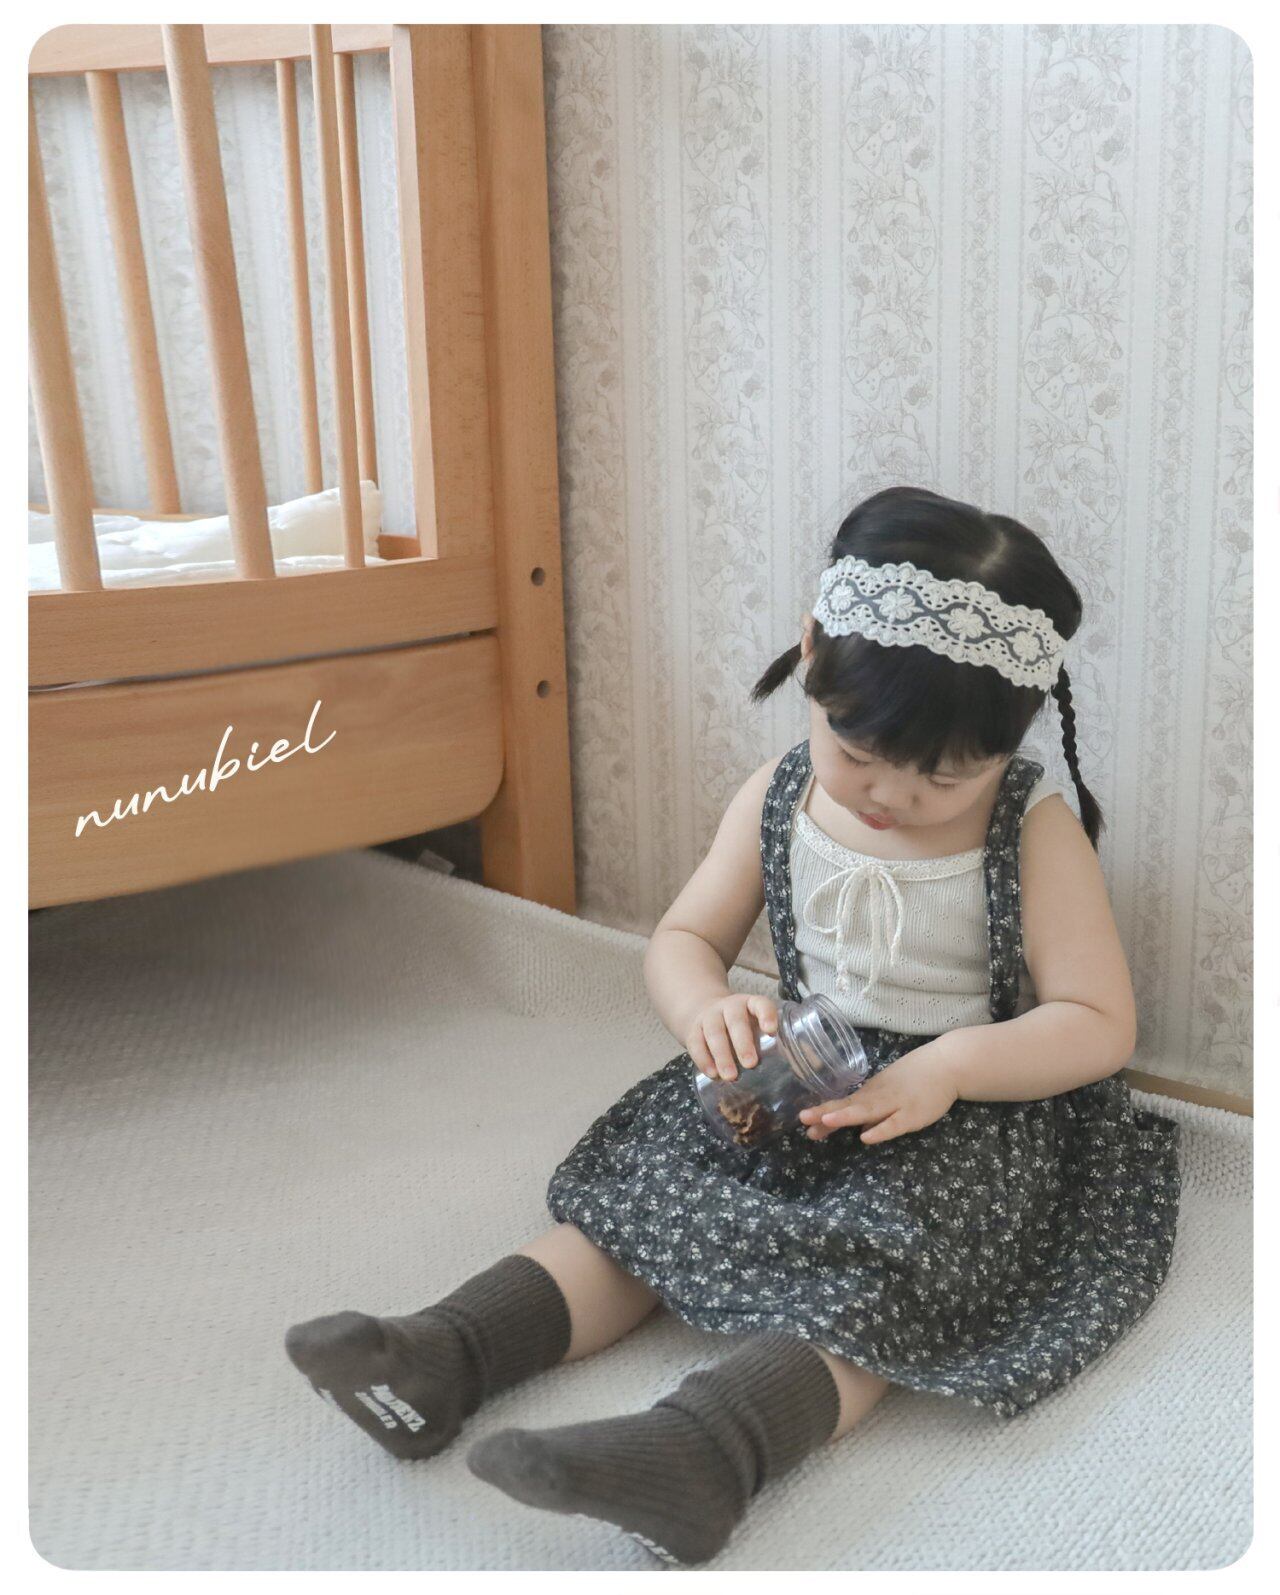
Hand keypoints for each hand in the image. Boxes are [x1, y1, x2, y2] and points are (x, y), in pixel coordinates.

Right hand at [685, 994, 778, 1081]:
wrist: (702, 1011)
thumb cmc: (738, 1026)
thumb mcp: (752, 1025)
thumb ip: (765, 1042)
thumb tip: (784, 1073)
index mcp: (749, 1004)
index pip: (760, 1004)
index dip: (766, 1015)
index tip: (771, 1031)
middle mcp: (729, 1007)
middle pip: (736, 1021)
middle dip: (743, 1043)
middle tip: (750, 1063)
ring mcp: (709, 1016)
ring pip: (714, 1032)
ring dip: (722, 1055)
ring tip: (730, 1076)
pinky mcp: (693, 1030)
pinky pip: (696, 1043)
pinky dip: (703, 1059)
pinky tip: (712, 1074)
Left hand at [798, 1040, 958, 1143]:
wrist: (945, 1065)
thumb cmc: (914, 1077)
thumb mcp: (887, 1089)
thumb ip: (870, 1107)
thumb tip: (854, 1125)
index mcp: (871, 1092)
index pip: (843, 1103)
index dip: (823, 1111)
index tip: (803, 1120)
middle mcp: (879, 1097)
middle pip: (849, 1106)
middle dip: (826, 1114)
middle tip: (803, 1119)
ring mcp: (896, 1104)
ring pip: (867, 1111)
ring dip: (846, 1117)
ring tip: (825, 1121)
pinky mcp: (914, 1115)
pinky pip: (895, 1124)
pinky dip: (881, 1131)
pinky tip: (866, 1138)